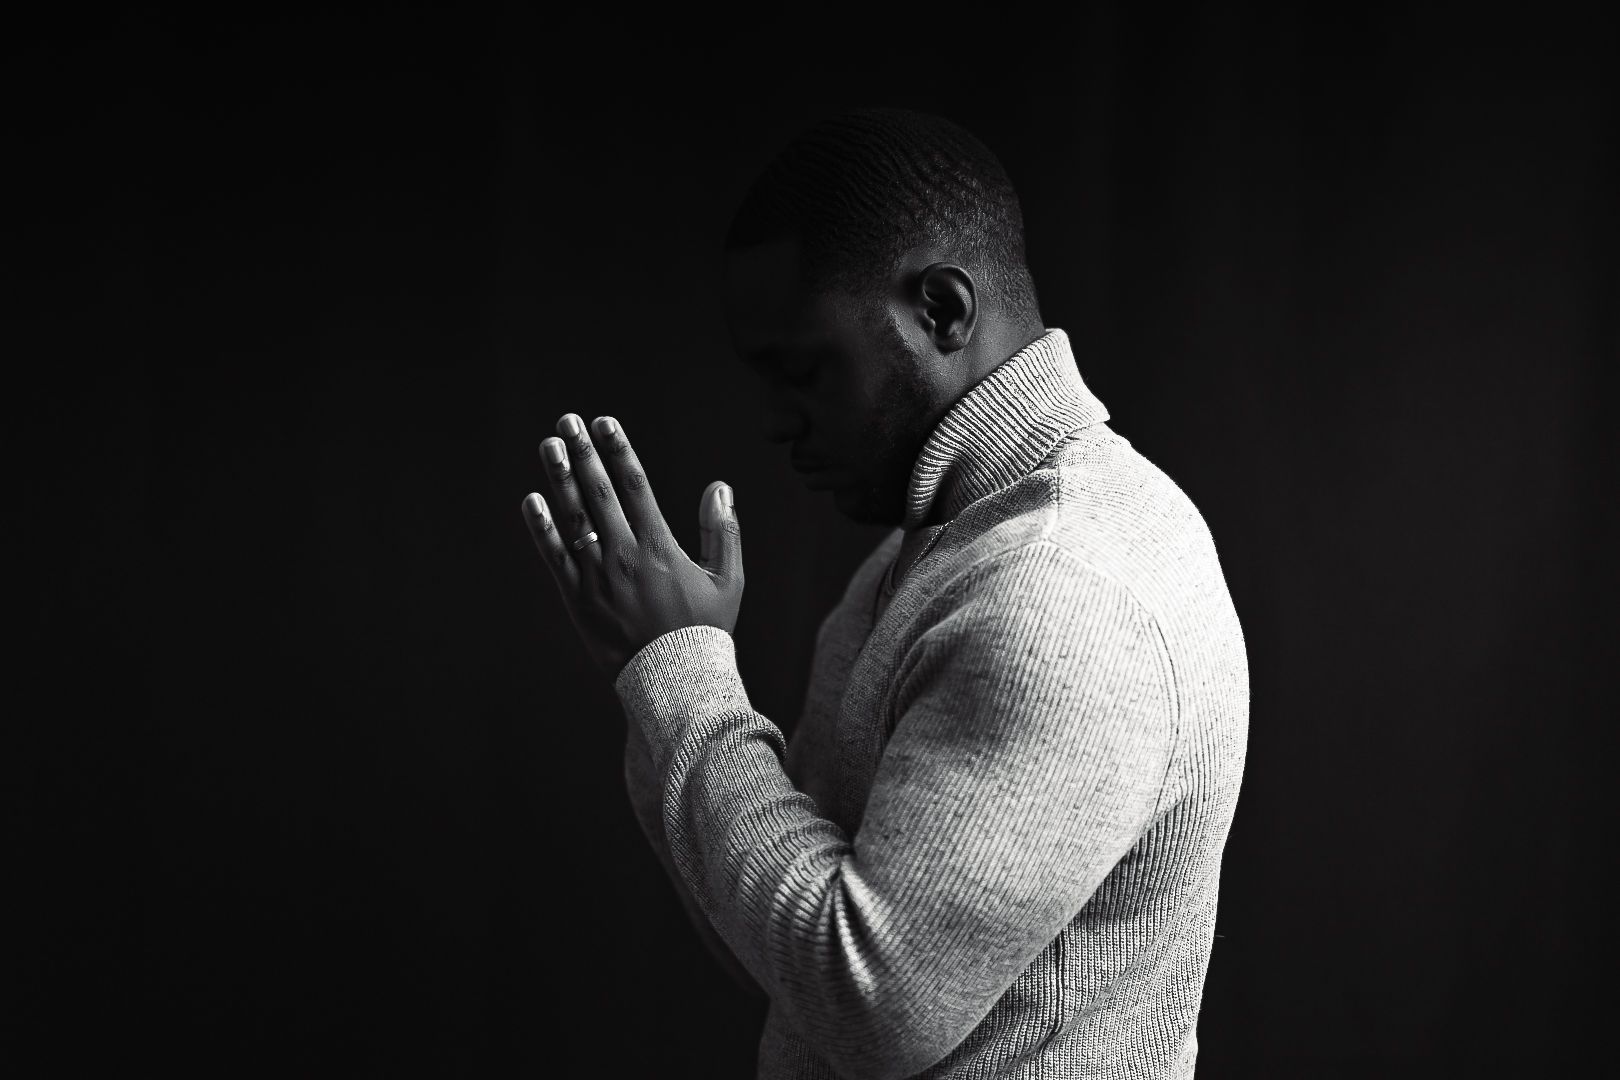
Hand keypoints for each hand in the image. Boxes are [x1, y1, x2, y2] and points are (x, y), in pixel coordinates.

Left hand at [520, 412, 743, 680]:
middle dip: (584, 453)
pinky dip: (542, 528)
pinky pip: (555, 557)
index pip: (635, 485)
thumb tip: (720, 487)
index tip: (604, 423)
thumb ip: (723, 530)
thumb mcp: (728, 579)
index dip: (618, 450)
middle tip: (568, 422)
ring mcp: (597, 576)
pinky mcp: (577, 598)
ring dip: (560, 478)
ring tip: (550, 446)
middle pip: (599, 492)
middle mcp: (625, 555)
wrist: (674, 679)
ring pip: (574, 518)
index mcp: (660, 546)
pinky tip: (532, 501)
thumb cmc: (704, 629)